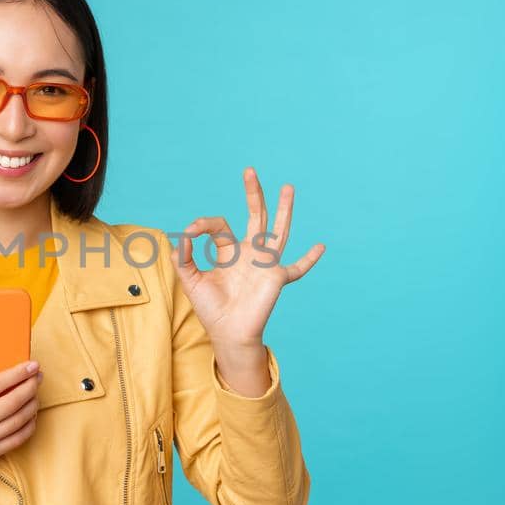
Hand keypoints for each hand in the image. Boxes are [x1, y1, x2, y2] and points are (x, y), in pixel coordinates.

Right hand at [0, 340, 41, 504]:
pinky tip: (30, 415)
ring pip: (17, 421)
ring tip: (36, 392)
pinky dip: (28, 426)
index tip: (29, 365)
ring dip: (32, 404)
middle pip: (11, 402)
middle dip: (29, 386)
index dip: (15, 373)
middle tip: (37, 375)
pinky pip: (16, 440)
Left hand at [174, 167, 325, 373]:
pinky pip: (297, 268)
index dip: (204, 224)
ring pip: (278, 231)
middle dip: (253, 194)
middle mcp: (249, 254)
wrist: (227, 333)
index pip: (219, 226)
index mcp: (229, 252)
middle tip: (249, 171)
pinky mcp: (276, 278)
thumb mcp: (190, 280)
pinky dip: (309, 259)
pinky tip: (321, 247)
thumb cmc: (210, 309)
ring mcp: (265, 264)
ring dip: (283, 209)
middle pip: (255, 216)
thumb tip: (182, 235)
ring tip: (287, 187)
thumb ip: (184, 257)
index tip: (191, 230)